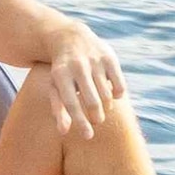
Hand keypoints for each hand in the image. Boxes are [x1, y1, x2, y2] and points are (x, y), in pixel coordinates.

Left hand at [43, 21, 125, 138]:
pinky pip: (120, 85)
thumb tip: (64, 132)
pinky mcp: (109, 57)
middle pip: (93, 102)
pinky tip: (112, 95)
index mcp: (60, 75)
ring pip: (107, 95)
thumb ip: (58, 110)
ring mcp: (94, 60)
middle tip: (96, 120)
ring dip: (106, 106)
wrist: (70, 38)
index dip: (81, 122)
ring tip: (101, 107)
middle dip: (96, 117)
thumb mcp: (55, 87)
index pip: (72, 104)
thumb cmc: (61, 72)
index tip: (88, 136)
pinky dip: (118, 95)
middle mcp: (78, 66)